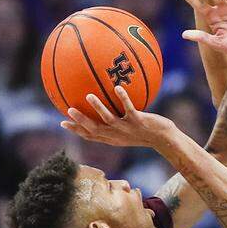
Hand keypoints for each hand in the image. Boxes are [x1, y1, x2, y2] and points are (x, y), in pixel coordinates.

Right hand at [60, 86, 174, 148]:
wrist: (164, 139)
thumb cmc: (146, 133)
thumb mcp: (128, 130)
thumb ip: (115, 122)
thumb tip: (106, 107)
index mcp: (112, 138)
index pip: (90, 136)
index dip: (76, 130)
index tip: (62, 123)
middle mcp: (117, 135)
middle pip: (95, 130)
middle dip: (81, 121)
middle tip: (68, 110)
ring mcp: (128, 129)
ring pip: (109, 119)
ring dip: (98, 108)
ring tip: (89, 96)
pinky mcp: (139, 121)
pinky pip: (129, 108)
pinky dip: (123, 98)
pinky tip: (118, 87)